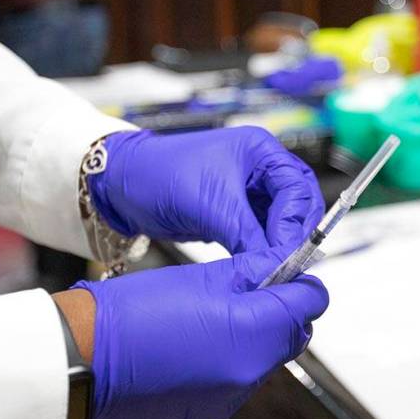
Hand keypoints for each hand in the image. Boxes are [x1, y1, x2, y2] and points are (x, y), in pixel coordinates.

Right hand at [72, 250, 328, 418]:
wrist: (83, 356)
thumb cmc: (133, 312)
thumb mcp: (202, 276)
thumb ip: (254, 271)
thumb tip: (285, 265)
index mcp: (252, 336)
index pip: (309, 305)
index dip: (302, 284)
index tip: (289, 271)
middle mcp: (247, 375)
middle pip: (292, 337)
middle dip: (281, 311)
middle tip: (252, 287)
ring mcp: (228, 399)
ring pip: (265, 360)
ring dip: (256, 336)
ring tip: (217, 313)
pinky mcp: (208, 413)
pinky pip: (236, 382)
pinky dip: (230, 360)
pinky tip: (200, 342)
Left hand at [90, 127, 323, 253]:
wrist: (121, 186)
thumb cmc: (160, 175)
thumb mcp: (211, 205)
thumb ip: (248, 235)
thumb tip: (275, 264)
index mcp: (260, 150)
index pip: (297, 187)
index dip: (295, 222)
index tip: (287, 253)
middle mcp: (260, 168)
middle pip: (298, 204)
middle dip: (294, 233)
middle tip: (288, 263)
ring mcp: (249, 191)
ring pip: (282, 222)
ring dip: (280, 245)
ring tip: (274, 268)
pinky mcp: (236, 213)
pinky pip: (262, 233)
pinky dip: (264, 249)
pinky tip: (259, 265)